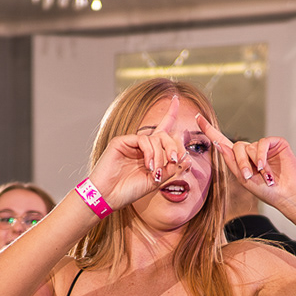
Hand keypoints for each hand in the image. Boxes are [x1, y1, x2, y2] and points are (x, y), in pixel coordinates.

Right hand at [87, 94, 195, 209]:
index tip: (176, 99)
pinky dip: (149, 152)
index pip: (162, 129)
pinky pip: (143, 140)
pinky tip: (148, 166)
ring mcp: (130, 142)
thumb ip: (170, 169)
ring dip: (160, 156)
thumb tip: (187, 158)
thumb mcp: (156, 181)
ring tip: (155, 171)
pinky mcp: (120, 141)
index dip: (170, 114)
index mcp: (149, 152)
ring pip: (155, 139)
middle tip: (174, 160)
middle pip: (163, 135)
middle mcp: (140, 145)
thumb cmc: (129, 190)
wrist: (108, 196)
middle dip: (172, 146)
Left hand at [195, 114, 295, 208]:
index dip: (210, 130)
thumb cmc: (266, 191)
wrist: (287, 194)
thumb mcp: (244, 180)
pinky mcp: (276, 143)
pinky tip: (265, 167)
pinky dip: (262, 155)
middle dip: (240, 162)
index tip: (197, 118)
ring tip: (263, 176)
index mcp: (240, 159)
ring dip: (253, 162)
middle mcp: (251, 150)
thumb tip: (219, 144)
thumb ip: (231, 163)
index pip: (222, 142)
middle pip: (237, 147)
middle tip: (248, 176)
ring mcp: (264, 146)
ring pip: (250, 146)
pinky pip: (263, 143)